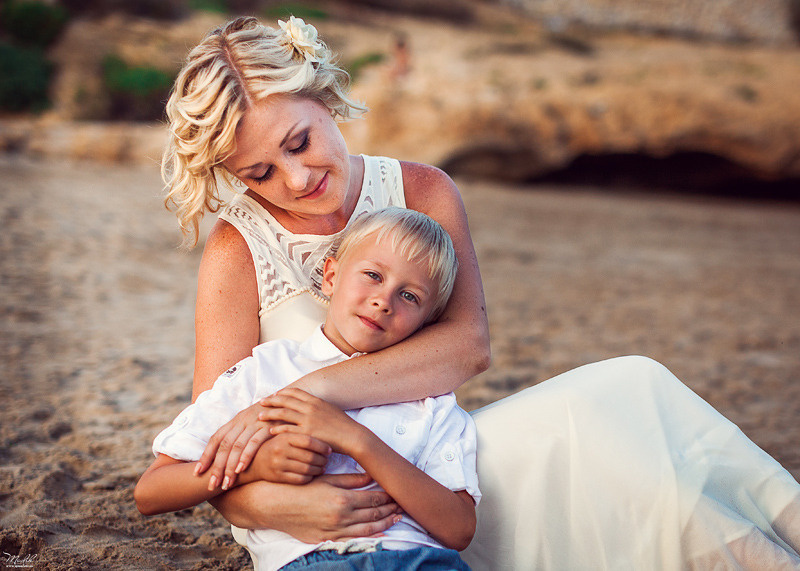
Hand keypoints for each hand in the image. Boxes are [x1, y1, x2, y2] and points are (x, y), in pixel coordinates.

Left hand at [195, 401, 277, 489]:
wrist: (291, 401)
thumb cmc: (272, 417)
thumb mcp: (253, 423)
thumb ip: (241, 435)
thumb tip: (226, 454)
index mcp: (236, 420)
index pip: (216, 439)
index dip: (206, 455)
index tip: (197, 473)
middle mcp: (242, 421)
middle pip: (224, 445)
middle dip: (216, 467)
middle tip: (211, 484)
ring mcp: (254, 423)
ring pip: (237, 446)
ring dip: (230, 466)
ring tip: (226, 483)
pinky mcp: (268, 426)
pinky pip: (254, 442)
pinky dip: (246, 455)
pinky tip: (241, 469)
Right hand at [245, 432, 330, 484]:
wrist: (254, 461)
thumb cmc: (276, 445)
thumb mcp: (284, 435)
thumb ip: (299, 432)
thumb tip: (324, 433)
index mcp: (284, 436)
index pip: (309, 441)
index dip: (322, 446)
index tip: (329, 450)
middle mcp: (280, 450)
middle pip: (309, 456)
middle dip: (322, 460)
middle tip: (327, 460)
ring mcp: (279, 464)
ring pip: (306, 469)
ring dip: (318, 469)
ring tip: (322, 467)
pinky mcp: (278, 476)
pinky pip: (300, 479)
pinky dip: (309, 477)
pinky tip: (313, 474)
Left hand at [259, 388, 360, 453]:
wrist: (353, 437)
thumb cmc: (344, 425)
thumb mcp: (331, 410)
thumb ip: (319, 406)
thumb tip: (311, 405)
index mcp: (316, 401)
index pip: (295, 392)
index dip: (283, 392)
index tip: (274, 394)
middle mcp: (310, 408)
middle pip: (286, 401)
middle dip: (271, 400)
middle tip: (261, 401)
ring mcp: (308, 420)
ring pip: (283, 413)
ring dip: (270, 414)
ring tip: (259, 416)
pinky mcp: (307, 433)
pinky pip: (287, 430)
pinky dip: (277, 429)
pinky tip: (270, 431)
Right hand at [268, 473, 402, 542]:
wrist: (275, 505)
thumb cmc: (300, 488)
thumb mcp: (326, 479)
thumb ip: (350, 479)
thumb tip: (370, 476)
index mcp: (342, 499)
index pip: (372, 499)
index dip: (387, 497)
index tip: (396, 494)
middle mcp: (341, 517)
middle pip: (373, 514)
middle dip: (390, 510)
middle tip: (402, 506)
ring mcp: (334, 530)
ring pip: (367, 529)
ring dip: (384, 524)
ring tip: (396, 519)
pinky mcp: (327, 539)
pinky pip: (353, 540)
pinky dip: (369, 537)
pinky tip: (379, 533)